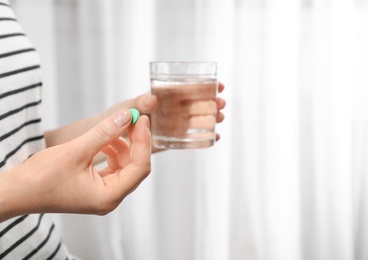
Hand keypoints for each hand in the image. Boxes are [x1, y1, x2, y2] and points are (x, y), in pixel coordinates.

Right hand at [0, 109, 150, 220]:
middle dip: (135, 142)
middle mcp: (109, 198)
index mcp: (109, 196)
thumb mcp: (76, 151)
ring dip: (122, 145)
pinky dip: (112, 151)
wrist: (17, 192)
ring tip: (113, 128)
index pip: (140, 168)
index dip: (144, 142)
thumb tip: (127, 116)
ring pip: (124, 165)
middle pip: (135, 166)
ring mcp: (103, 194)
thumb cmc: (40, 179)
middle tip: (132, 119)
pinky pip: (112, 167)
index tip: (142, 121)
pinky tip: (104, 140)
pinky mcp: (95, 187)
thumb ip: (105, 133)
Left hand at [102, 82, 225, 148]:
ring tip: (221, 118)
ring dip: (209, 119)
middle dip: (209, 103)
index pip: (185, 90)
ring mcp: (168, 127)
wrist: (106, 140)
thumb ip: (137, 104)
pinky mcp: (167, 142)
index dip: (202, 87)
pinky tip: (215, 137)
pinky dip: (201, 138)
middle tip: (221, 103)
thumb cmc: (113, 118)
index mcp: (159, 99)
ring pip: (193, 121)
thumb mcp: (124, 108)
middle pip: (193, 105)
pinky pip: (186, 140)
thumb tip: (152, 99)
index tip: (217, 85)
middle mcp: (167, 112)